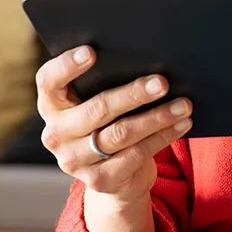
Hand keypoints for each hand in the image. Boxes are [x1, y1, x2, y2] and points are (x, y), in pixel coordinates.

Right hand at [36, 46, 192, 202]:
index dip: (66, 65)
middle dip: (133, 93)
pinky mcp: (99, 180)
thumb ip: (105, 85)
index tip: (91, 51)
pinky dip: (163, 136)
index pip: (48, 81)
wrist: (115, 177)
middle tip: (162, 82)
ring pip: (121, 133)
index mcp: (51, 106)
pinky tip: (181, 124)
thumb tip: (147, 64)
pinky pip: (136, 154)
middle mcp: (56, 135)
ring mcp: (75, 160)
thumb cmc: (108, 124)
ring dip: (157, 117)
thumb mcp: (98, 105)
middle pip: (97, 108)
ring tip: (183, 104)